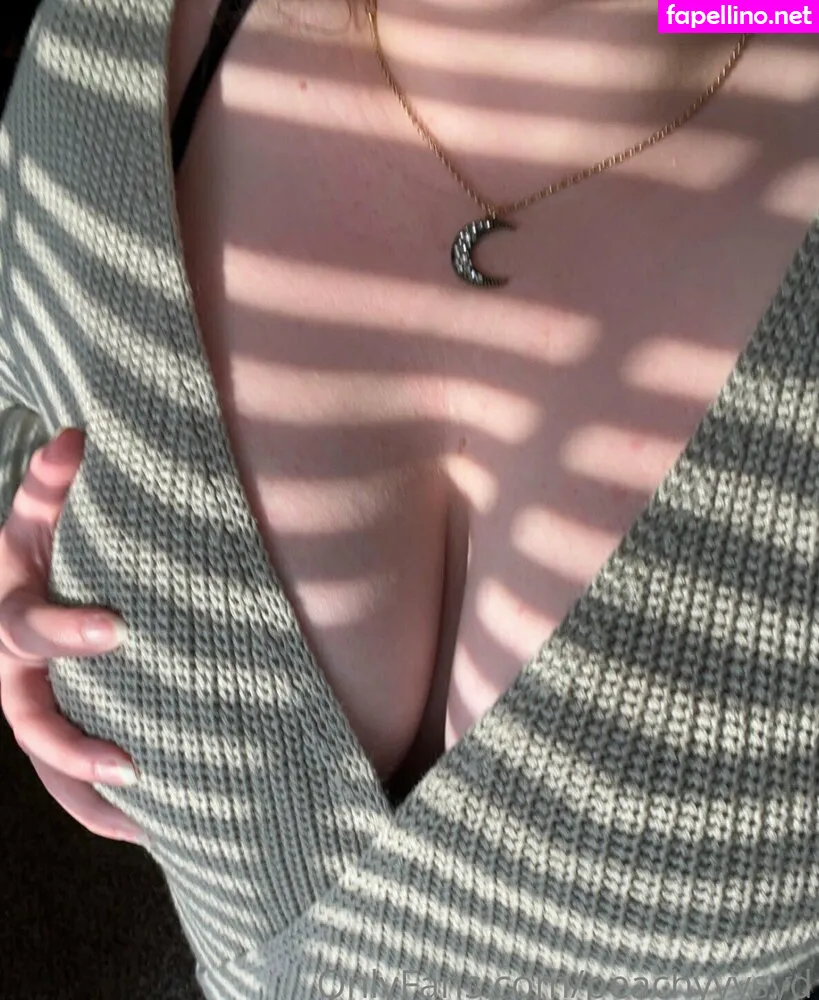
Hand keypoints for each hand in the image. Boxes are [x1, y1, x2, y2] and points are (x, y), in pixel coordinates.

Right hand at [0, 427, 145, 845]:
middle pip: (28, 718)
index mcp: (11, 610)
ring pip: (47, 765)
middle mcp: (14, 669)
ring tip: (142, 824)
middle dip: (72, 744)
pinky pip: (69, 777)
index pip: (26, 630)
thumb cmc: (51, 537)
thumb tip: (75, 438)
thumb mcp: (42, 510)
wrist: (33, 569)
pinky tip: (148, 828)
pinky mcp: (60, 720)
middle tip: (128, 764)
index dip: (64, 632)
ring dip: (85, 796)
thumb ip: (51, 481)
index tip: (116, 632)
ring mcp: (33, 700)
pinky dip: (99, 806)